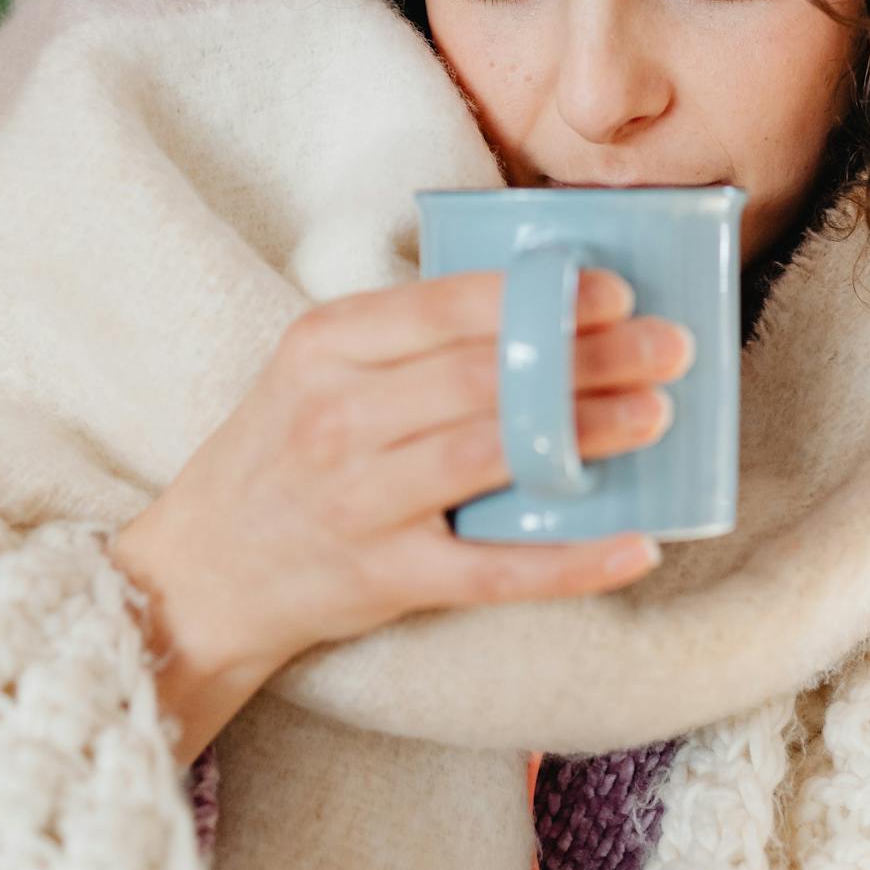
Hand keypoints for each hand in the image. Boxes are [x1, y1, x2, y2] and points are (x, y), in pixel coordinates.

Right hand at [109, 267, 689, 765]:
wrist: (200, 572)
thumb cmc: (282, 451)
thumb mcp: (318, 368)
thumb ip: (408, 336)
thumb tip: (542, 303)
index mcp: (326, 345)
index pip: (446, 308)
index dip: (538, 297)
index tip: (615, 291)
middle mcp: (338, 417)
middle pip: (484, 378)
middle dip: (588, 359)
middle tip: (669, 348)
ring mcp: (359, 502)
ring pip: (493, 458)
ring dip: (586, 435)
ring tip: (656, 417)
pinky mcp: (383, 578)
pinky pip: (494, 570)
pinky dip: (571, 560)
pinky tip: (635, 544)